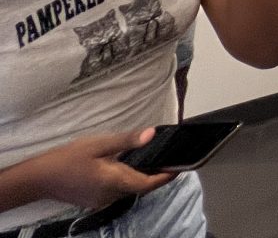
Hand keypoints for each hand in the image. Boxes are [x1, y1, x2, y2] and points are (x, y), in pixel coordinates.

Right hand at [21, 129, 173, 210]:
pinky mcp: (94, 200)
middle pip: (140, 188)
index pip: (148, 184)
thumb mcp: (98, 145)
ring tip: (153, 160)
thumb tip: (151, 134)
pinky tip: (128, 167)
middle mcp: (111, 195)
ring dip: (142, 178)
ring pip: (129, 190)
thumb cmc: (68, 159)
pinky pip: (118, 191)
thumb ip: (126, 141)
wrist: (39, 178)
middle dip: (156, 176)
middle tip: (169, 159)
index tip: (181, 166)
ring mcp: (102, 200)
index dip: (166, 177)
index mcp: (115, 182)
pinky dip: (128, 180)